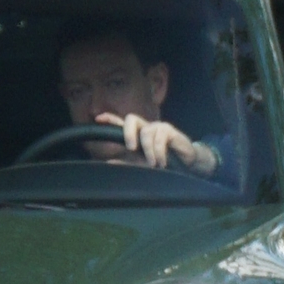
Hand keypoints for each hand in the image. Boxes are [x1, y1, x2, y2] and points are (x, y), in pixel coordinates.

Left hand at [94, 113, 211, 172]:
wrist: (186, 163)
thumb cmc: (162, 162)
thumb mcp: (142, 165)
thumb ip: (126, 163)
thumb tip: (107, 163)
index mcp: (137, 135)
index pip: (121, 123)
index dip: (110, 119)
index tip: (98, 118)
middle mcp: (146, 128)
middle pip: (132, 119)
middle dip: (128, 132)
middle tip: (131, 148)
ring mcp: (158, 127)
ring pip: (146, 132)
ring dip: (149, 151)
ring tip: (154, 164)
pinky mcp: (170, 130)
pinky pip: (160, 138)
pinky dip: (159, 152)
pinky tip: (162, 162)